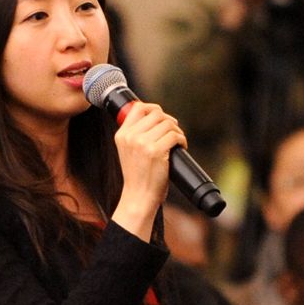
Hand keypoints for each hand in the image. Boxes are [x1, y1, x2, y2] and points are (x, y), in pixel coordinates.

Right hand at [110, 102, 186, 241]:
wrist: (138, 196)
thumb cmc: (137, 176)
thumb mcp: (128, 151)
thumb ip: (136, 135)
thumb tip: (157, 118)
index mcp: (122, 134)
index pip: (137, 107)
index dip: (153, 108)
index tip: (161, 117)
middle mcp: (130, 136)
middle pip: (157, 114)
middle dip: (169, 121)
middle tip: (173, 132)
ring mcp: (143, 143)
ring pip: (168, 124)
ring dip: (177, 131)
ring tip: (177, 141)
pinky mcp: (156, 151)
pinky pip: (175, 135)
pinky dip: (182, 140)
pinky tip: (181, 147)